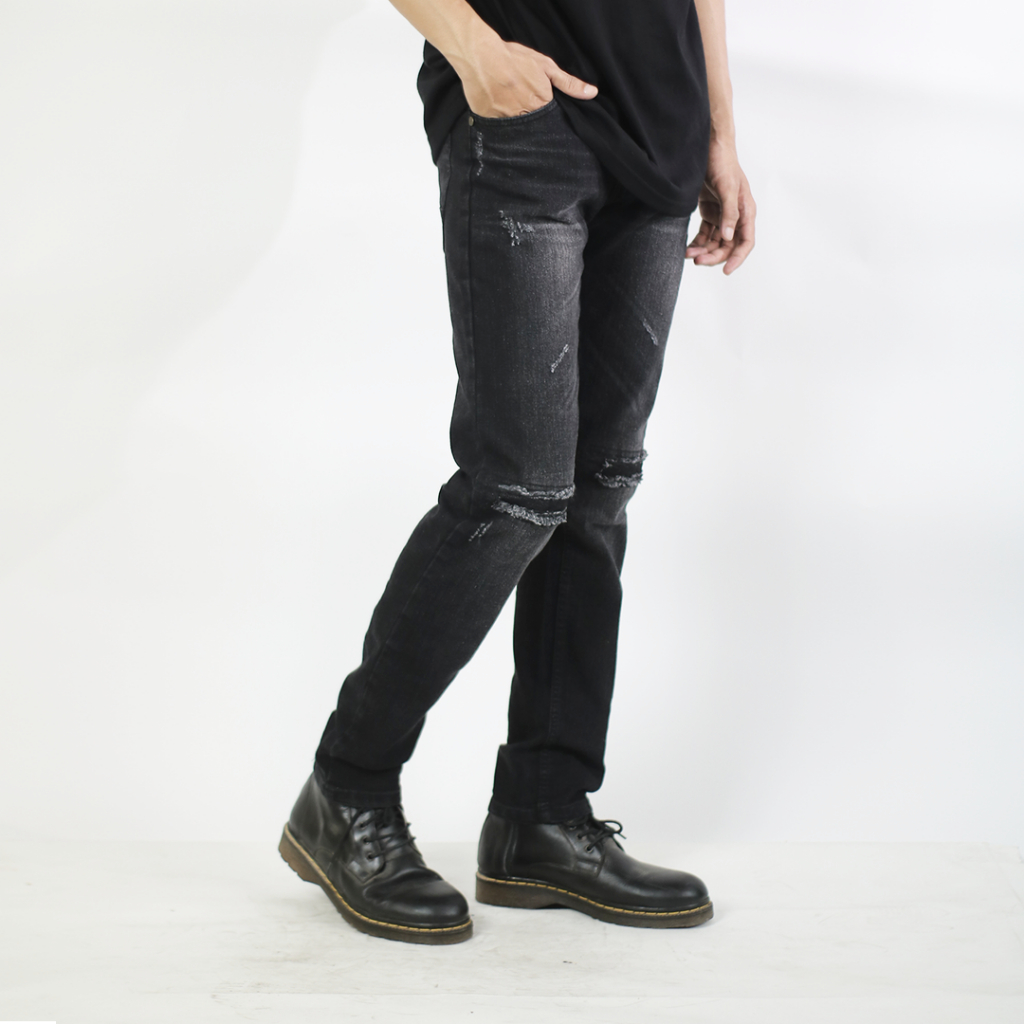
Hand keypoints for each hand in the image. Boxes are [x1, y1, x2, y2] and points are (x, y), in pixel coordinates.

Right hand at [457, 39, 596, 117]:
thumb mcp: (545, 66)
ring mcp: (507, 122)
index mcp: (541, 104)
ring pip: (516, 131)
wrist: (481, 57)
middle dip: (530, 120)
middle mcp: (526, 117)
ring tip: (509, 108)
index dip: (545, 114)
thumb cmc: (514, 59)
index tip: (539, 107)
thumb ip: (568, 83)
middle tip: (521, 105)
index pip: (549, 119)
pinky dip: (499, 123)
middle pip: (533, 128)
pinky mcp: (490, 122)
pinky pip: (498, 130)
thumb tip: (592, 93)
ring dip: (515, 123)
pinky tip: (497, 111)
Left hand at [686, 137, 755, 274]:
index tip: (726, 271)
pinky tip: (688, 248)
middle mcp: (736, 215)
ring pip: (715, 242)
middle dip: (714, 256)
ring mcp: (722, 215)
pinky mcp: (710, 212)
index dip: (737, 258)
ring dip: (703, 251)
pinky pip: (705, 234)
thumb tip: (728, 237)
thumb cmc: (722, 162)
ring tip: (688, 254)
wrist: (708, 147)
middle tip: (697, 260)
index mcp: (746, 210)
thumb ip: (729, 212)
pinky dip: (697, 242)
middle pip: (728, 246)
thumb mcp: (727, 187)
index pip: (745, 241)